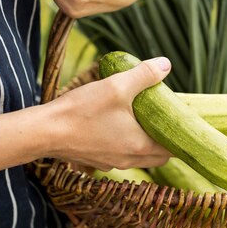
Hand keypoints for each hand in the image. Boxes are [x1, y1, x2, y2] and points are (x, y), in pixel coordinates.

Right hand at [45, 57, 171, 170]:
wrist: (45, 131)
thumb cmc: (82, 110)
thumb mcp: (116, 86)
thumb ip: (144, 75)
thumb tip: (166, 64)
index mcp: (139, 145)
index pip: (173, 149)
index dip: (180, 137)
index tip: (182, 122)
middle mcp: (128, 160)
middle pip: (158, 156)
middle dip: (164, 140)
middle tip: (164, 119)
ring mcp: (111, 163)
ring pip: (138, 157)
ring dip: (144, 142)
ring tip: (141, 120)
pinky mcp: (96, 160)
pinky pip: (119, 155)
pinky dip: (124, 144)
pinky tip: (116, 126)